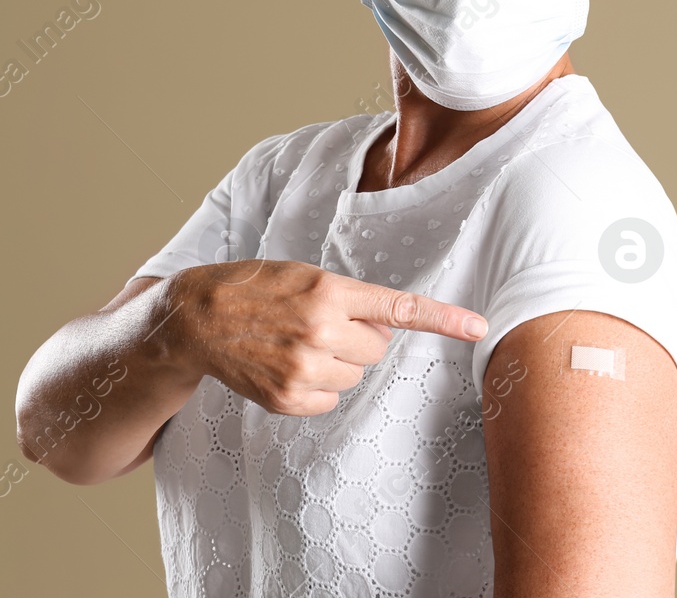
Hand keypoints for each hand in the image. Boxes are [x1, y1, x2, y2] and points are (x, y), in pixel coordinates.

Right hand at [162, 259, 487, 416]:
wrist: (197, 319)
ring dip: (337, 364)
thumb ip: (350, 299)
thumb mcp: (305, 275)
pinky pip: (330, 401)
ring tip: (297, 344)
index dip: (444, 318)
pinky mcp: (287, 398)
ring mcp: (303, 368)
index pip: (399, 308)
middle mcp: (321, 330)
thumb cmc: (256, 289)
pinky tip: (287, 367)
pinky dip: (317, 389)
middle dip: (359, 339)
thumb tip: (386, 331)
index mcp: (329, 291)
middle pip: (377, 350)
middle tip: (322, 326)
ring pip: (355, 377)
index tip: (479, 326)